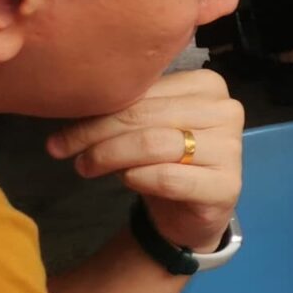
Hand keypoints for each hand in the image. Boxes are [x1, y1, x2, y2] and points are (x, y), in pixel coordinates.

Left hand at [48, 69, 242, 252]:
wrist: (193, 208)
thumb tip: (72, 99)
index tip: (63, 128)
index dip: (97, 108)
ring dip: (108, 156)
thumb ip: (126, 107)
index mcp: (207, 85)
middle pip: (144, 116)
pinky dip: (136, 178)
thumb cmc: (167, 158)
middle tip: (61, 149)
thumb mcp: (146, 124)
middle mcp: (226, 111)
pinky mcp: (226, 185)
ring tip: (85, 166)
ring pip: (153, 144)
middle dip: (95, 133)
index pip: (143, 91)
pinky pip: (167, 178)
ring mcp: (230, 149)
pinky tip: (124, 180)